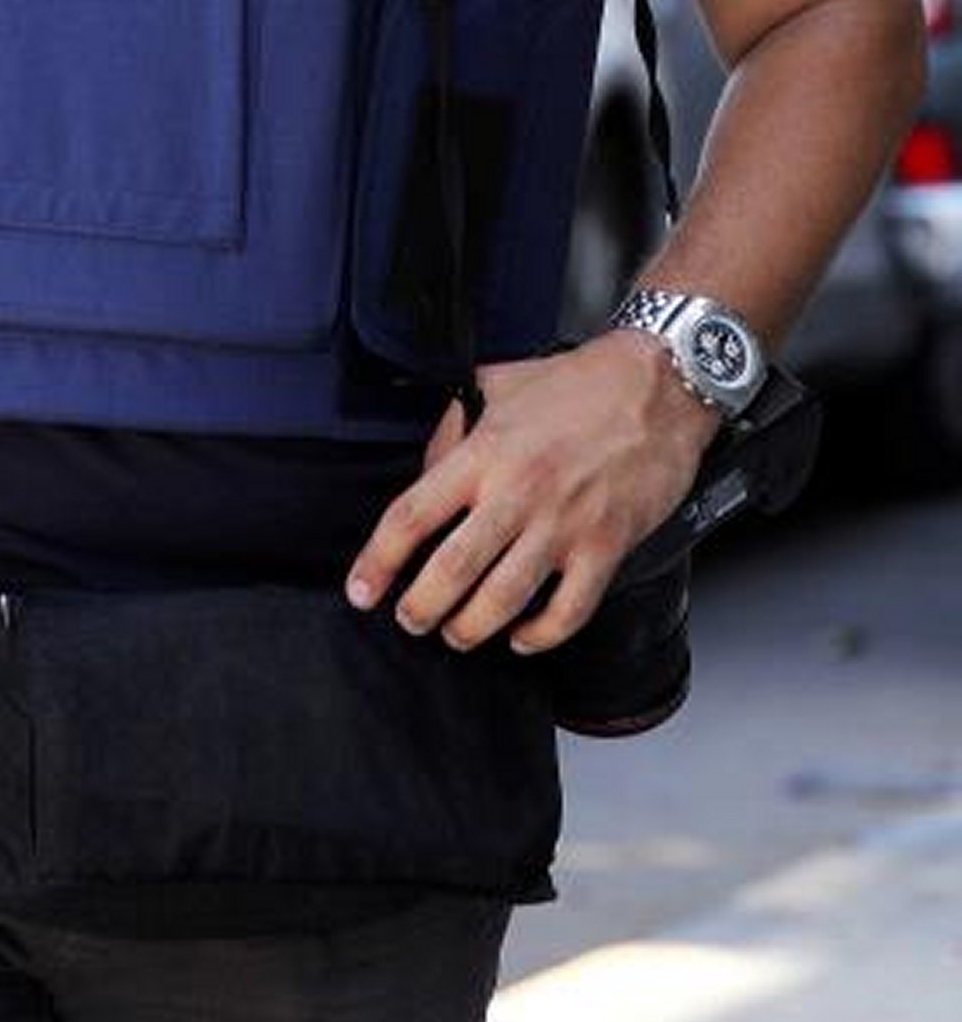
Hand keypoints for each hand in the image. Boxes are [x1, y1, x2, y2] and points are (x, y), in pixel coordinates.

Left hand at [343, 335, 718, 652]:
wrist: (659, 384)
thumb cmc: (579, 384)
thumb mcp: (496, 384)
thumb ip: (453, 427)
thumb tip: (425, 471)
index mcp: (484, 453)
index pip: (412, 516)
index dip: (377, 560)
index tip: (361, 589)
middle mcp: (518, 494)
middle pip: (451, 571)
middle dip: (420, 608)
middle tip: (410, 620)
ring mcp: (563, 525)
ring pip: (502, 600)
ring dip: (470, 628)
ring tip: (456, 634)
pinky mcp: (605, 547)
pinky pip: (567, 612)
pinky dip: (539, 636)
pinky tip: (522, 638)